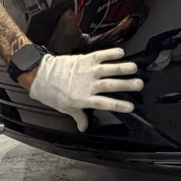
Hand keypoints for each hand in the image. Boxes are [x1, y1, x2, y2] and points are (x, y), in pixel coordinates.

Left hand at [28, 48, 144, 132]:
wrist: (41, 75)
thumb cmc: (53, 94)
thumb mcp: (65, 108)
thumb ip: (78, 117)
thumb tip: (84, 128)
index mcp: (85, 99)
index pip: (105, 103)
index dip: (118, 105)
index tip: (131, 107)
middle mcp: (89, 84)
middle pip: (111, 85)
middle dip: (127, 85)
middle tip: (140, 84)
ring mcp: (87, 70)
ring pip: (108, 69)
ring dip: (122, 68)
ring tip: (135, 68)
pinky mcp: (85, 59)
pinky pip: (100, 55)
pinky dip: (110, 53)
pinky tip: (121, 52)